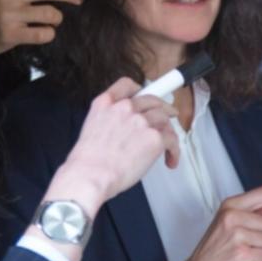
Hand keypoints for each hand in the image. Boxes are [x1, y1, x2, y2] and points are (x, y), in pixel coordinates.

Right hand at [48, 78, 179, 212]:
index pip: (127, 85)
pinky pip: (172, 140)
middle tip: (168, 117)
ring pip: (164, 119)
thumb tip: (123, 130)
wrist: (90, 176)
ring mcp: (141, 121)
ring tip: (168, 147)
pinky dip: (174, 151)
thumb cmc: (87, 162)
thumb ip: (108, 121)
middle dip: (163, 109)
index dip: (140, 89)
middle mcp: (124, 108)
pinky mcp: (154, 138)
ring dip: (168, 133)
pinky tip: (170, 160)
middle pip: (152, 100)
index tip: (145, 95)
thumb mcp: (90, 129)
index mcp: (105, 104)